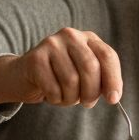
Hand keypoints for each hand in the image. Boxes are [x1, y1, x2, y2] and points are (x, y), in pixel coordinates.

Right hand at [0, 28, 121, 109]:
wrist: (25, 76)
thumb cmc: (61, 78)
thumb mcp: (86, 76)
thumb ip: (101, 81)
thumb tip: (113, 96)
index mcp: (88, 39)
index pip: (108, 56)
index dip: (113, 79)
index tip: (113, 99)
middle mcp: (71, 36)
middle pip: (90, 68)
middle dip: (91, 92)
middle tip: (86, 103)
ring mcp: (51, 44)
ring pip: (71, 81)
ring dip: (71, 98)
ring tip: (65, 97)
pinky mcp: (35, 58)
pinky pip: (53, 88)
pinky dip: (56, 99)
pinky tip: (51, 95)